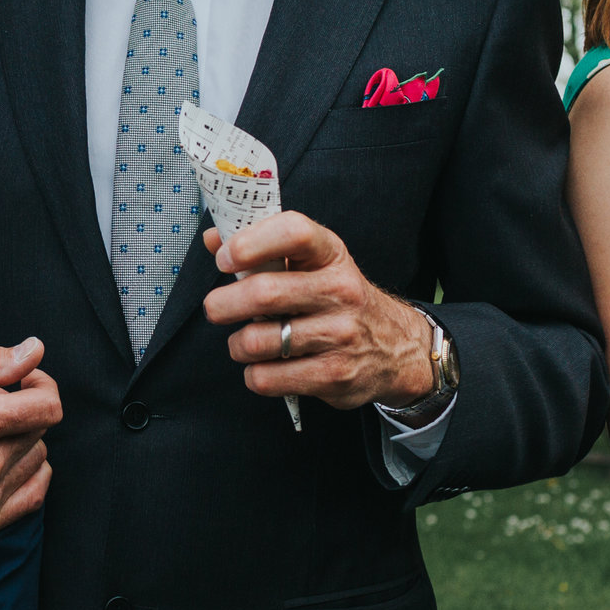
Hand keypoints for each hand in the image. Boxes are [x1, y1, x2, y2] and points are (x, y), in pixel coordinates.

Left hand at [201, 213, 434, 409]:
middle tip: (216, 309)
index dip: (250, 243)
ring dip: (237, 345)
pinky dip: (254, 374)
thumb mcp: (314, 263)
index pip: (294, 232)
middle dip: (224, 304)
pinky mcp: (333, 375)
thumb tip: (213, 238)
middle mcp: (340, 291)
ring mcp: (339, 335)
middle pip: (264, 293)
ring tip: (244, 342)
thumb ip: (263, 247)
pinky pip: (267, 378)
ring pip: (258, 341)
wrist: (397, 347)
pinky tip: (264, 366)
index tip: (224, 258)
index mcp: (330, 254)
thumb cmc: (339, 299)